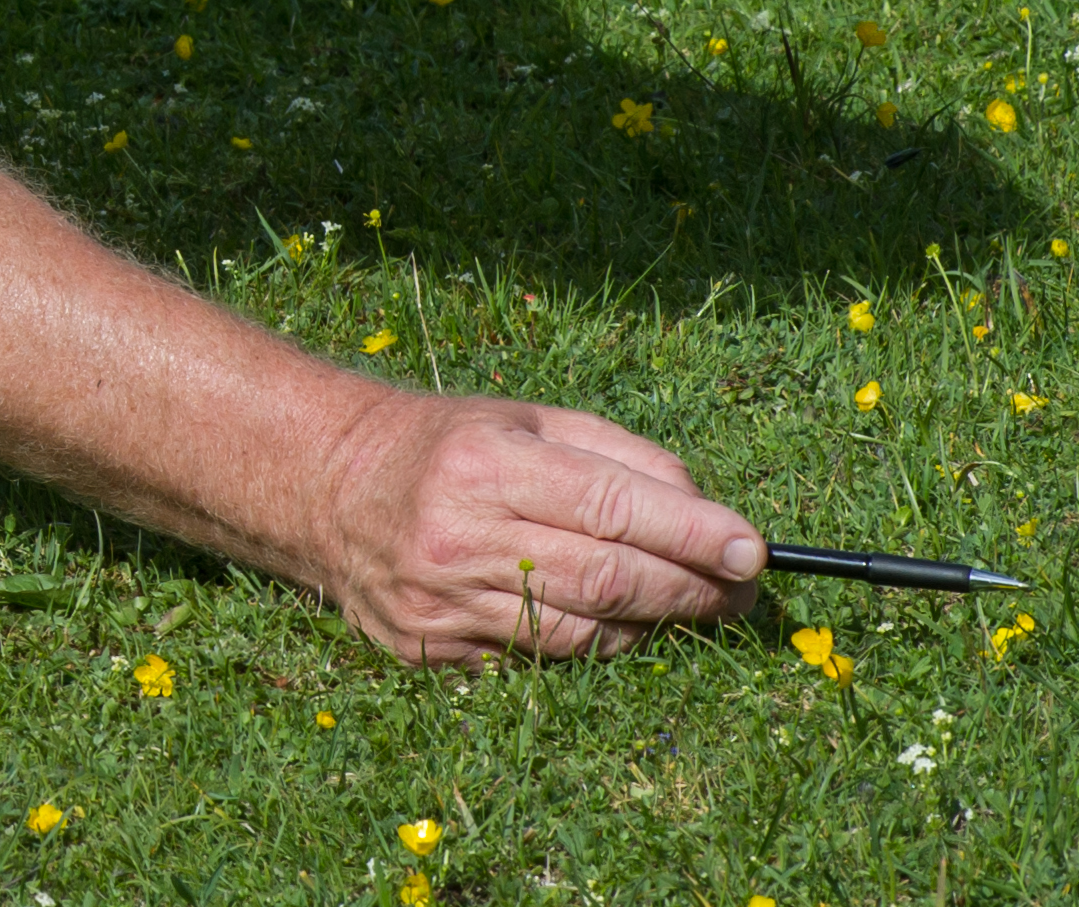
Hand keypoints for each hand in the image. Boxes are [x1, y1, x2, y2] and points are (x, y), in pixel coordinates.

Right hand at [309, 390, 764, 660]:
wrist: (325, 488)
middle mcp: (460, 533)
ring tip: (687, 607)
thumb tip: (707, 513)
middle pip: (608, 580)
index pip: (611, 505)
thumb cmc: (446, 444)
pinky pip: (540, 660)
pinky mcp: (434, 648)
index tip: (752, 551)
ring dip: (651, 626)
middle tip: (742, 594)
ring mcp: (443, 601)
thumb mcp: (525, 418)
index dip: (691, 533)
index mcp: (486, 462)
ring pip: (583, 635)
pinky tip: (611, 623)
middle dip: (692, 590)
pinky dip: (589, 645)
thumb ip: (619, 455)